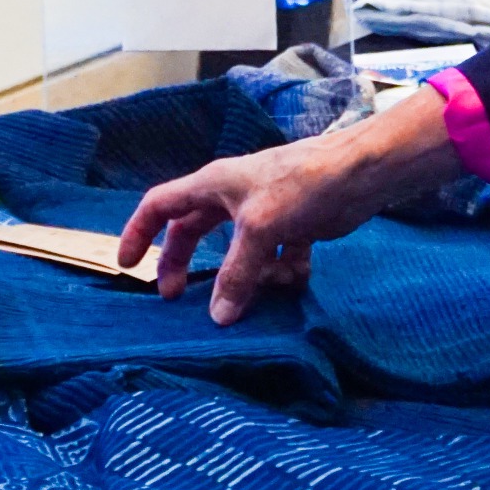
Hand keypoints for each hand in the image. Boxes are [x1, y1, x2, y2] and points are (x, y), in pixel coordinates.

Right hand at [119, 87, 464, 323]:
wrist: (361, 172)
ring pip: (238, 250)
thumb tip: (218, 316)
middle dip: (183, 263)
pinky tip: (295, 282)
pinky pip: (276, 256)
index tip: (128, 265)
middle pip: (194, 231)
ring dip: (242, 275)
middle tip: (174, 298)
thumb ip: (236, 274)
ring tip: (252, 295)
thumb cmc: (303, 184)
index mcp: (213, 185)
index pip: (160, 205)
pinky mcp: (294, 223)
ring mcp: (264, 210)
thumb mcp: (259, 228)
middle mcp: (233, 195)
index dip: (140, 232)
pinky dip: (281, 272)